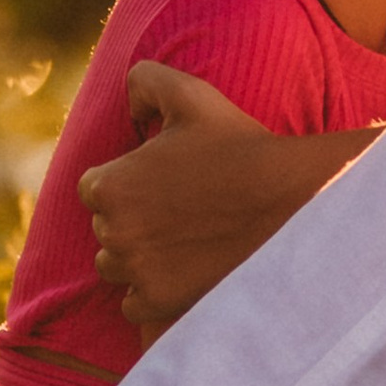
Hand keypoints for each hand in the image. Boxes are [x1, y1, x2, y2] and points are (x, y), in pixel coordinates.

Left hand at [79, 64, 364, 333]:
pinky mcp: (158, 303)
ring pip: (115, 266)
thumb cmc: (241, 147)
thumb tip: (128, 99)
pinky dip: (151, 292)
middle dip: (132, 218)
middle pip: (105, 227)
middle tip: (178, 208)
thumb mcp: (193, 96)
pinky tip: (182, 270)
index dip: (127, 181)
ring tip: (180, 239)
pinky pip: (133, 304)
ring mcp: (136, 272)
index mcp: (112, 185)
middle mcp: (115, 232)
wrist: (290, 203)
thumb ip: (145, 80)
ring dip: (137, 256)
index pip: (94, 188)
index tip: (160, 180)